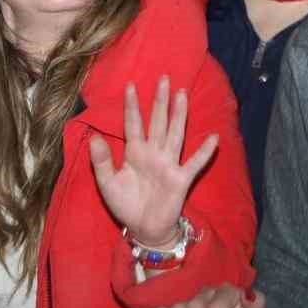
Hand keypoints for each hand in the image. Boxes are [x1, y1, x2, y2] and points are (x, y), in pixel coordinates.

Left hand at [91, 77, 218, 247]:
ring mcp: (168, 164)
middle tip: (164, 78)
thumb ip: (102, 161)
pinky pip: (194, 163)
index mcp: (135, 153)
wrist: (144, 229)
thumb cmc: (126, 205)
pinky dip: (204, 152)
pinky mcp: (180, 179)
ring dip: (179, 115)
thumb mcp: (107, 184)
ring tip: (182, 94)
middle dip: (160, 101)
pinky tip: (213, 138)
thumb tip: (93, 137)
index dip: (131, 106)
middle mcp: (153, 153)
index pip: (133, 124)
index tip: (130, 85)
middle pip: (158, 122)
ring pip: (175, 134)